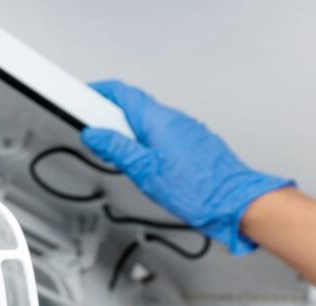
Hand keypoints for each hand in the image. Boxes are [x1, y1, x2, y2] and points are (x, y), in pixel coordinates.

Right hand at [81, 80, 292, 254]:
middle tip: (94, 135)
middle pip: (133, 107)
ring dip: (127, 133)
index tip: (81, 98)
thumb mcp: (145, 170)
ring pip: (147, 123)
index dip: (98, 92)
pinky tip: (143, 163)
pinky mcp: (191, 144)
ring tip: (119, 156)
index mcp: (158, 119)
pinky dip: (144, 143)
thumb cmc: (198, 189)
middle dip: (109, 117)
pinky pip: (160, 135)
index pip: (122, 93)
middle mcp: (173, 119)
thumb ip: (116, 149)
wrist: (234, 202)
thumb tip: (94, 134)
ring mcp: (184, 131)